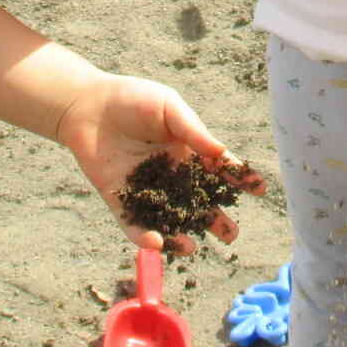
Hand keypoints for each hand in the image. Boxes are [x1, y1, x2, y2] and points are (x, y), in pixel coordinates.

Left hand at [53, 68, 267, 252]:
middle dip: (216, 219)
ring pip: (169, 218)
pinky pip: (134, 222)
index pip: (218, 169)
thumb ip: (193, 130)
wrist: (88, 104)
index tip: (258, 189)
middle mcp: (170, 173)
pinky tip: (157, 243)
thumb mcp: (168, 108)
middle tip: (231, 235)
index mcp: (187, 151)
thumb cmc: (132, 99)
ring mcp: (146, 188)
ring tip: (193, 248)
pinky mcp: (120, 198)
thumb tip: (221, 153)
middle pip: (198, 202)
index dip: (238, 179)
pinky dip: (144, 235)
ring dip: (182, 234)